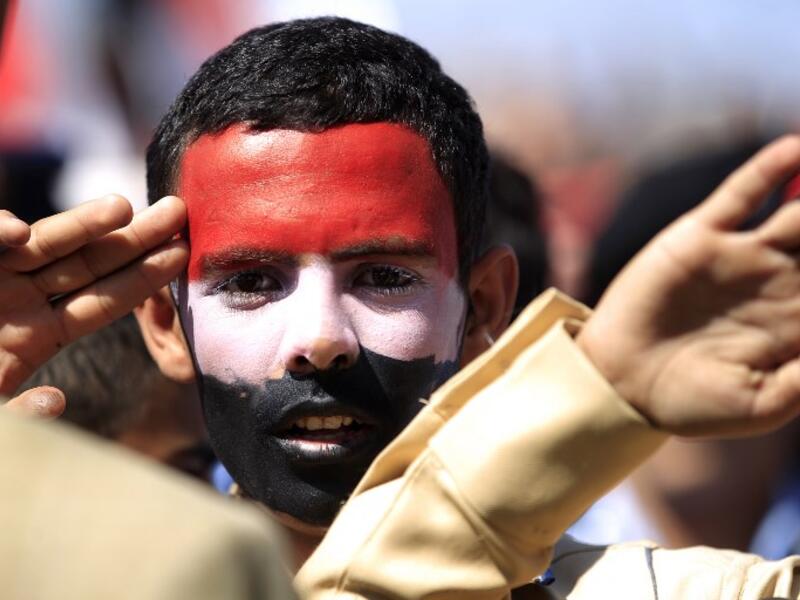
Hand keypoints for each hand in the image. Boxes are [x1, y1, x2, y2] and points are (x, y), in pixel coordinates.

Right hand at [0, 195, 187, 406]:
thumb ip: (19, 419)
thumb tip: (56, 402)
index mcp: (40, 334)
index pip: (104, 301)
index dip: (144, 278)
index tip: (183, 255)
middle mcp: (22, 300)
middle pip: (90, 264)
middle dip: (134, 238)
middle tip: (178, 211)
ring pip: (44, 245)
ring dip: (79, 225)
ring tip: (121, 207)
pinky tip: (15, 234)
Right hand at [578, 135, 799, 436]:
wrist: (622, 383)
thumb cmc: (693, 403)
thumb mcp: (762, 404)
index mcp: (799, 320)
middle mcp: (779, 281)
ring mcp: (741, 255)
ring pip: (799, 211)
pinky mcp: (701, 236)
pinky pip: (741, 194)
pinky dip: (770, 169)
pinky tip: (797, 150)